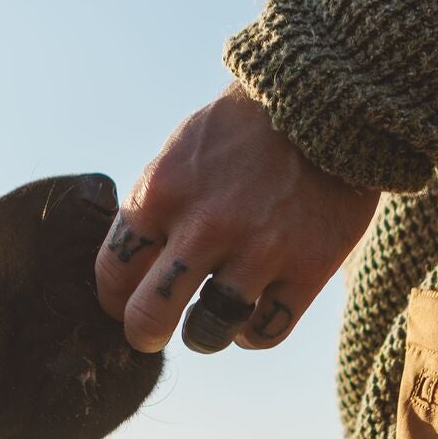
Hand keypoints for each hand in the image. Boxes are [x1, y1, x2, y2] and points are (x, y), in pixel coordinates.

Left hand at [96, 84, 379, 354]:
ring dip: (202, 335)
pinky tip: (251, 314)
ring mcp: (259, 250)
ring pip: (208, 332)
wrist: (325, 102)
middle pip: (149, 316)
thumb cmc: (241, 133)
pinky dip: (252, 332)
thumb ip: (154, 210)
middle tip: (149, 336)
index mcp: (161, 193)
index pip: (113, 274)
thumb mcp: (179, 154)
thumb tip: (127, 276)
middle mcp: (204, 225)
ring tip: (208, 322)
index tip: (123, 304)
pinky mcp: (307, 268)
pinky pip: (264, 332)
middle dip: (143, 334)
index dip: (114, 299)